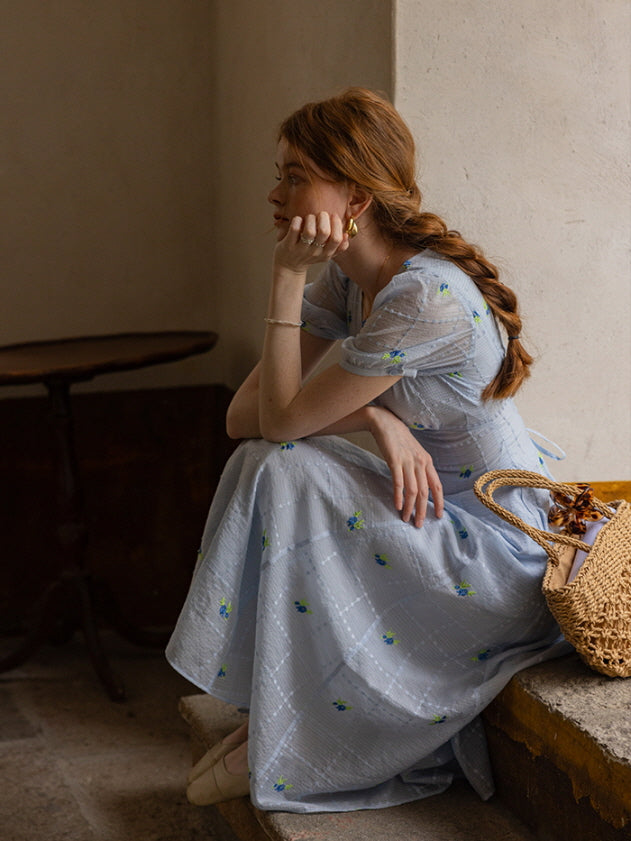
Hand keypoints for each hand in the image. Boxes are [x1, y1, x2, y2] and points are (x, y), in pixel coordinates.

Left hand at [274, 212, 348, 272]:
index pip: (336, 239)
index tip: (333, 216)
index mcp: (326, 254)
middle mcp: (314, 252)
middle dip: (324, 218)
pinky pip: (294, 229)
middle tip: (321, 214)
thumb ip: (338, 247)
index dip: (337, 225)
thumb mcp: (325, 254)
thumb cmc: (309, 255)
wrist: (289, 267)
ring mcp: (301, 249)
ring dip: (311, 218)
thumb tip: (346, 235)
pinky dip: (297, 220)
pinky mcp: (288, 245)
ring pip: (309, 231)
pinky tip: (298, 220)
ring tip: (310, 217)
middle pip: (324, 232)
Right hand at [368, 406, 443, 526]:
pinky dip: (399, 496)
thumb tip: (422, 486)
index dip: (438, 502)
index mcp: (427, 462)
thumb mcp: (415, 453)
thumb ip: (420, 468)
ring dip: (410, 507)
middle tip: (419, 524)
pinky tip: (397, 506)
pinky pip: (398, 482)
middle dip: (422, 511)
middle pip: (425, 492)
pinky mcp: (394, 461)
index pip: (437, 486)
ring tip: (406, 518)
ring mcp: (408, 462)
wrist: (386, 423)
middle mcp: (420, 463)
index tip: (438, 516)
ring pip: (413, 490)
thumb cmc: (400, 439)